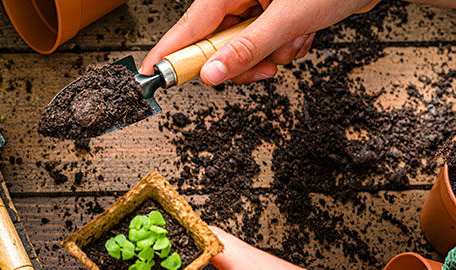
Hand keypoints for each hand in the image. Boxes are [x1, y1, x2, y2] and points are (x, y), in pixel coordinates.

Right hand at [140, 0, 379, 84]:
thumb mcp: (289, 19)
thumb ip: (248, 48)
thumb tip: (213, 74)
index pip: (189, 27)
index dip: (170, 54)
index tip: (151, 75)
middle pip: (217, 44)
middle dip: (243, 61)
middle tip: (263, 67)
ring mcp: (258, 7)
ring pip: (244, 50)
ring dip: (273, 54)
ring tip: (296, 38)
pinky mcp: (275, 16)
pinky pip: (266, 47)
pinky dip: (286, 48)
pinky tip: (304, 33)